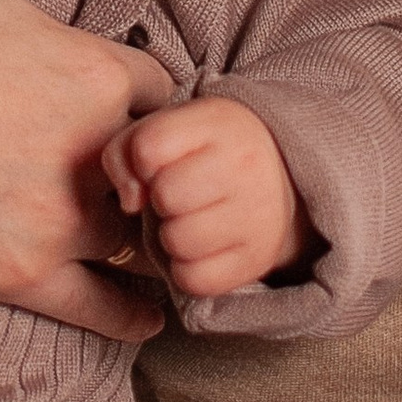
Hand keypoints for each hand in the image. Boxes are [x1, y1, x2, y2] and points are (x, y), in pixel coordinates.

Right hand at [0, 0, 173, 340]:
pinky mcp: (21, 274)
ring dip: (150, 239)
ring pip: (151, 241)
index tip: (126, 115)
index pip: (168, 93)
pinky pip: (112, 311)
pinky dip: (134, 312)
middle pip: (171, 170)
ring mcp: (59, 217)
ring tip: (141, 241)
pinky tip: (139, 306)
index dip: (150, 104)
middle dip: (158, 174)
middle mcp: (92, 147)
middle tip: (138, 182)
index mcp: (90, 68)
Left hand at [103, 96, 306, 304]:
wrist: (276, 179)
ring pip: (177, 241)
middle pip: (165, 196)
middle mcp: (247, 164)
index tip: (163, 164)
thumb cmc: (201, 154)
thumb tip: (131, 202)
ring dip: (172, 237)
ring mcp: (259, 214)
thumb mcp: (164, 131)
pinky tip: (202, 248)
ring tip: (192, 220)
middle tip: (182, 196)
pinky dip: (187, 270)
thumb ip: (124, 152)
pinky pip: (193, 279)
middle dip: (161, 201)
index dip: (143, 163)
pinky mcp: (258, 259)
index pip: (149, 147)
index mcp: (218, 122)